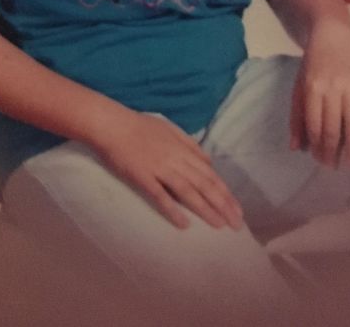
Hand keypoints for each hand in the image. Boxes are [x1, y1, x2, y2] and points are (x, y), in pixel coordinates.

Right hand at [92, 110, 244, 230]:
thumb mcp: (170, 128)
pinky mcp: (142, 177)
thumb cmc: (139, 125)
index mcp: (182, 148)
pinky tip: (184, 224)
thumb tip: (209, 161)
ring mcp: (159, 168)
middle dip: (222, 204)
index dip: (225, 192)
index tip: (237, 209)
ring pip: (187, 191)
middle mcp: (175, 159)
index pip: (209, 173)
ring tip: (219, 225)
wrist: (112, 124)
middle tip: (236, 224)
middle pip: (203, 184)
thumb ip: (190, 144)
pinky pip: (159, 195)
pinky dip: (172, 210)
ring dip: (205, 209)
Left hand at [290, 20, 349, 168]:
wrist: (332, 33)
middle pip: (334, 127)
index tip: (321, 161)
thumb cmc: (314, 64)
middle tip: (336, 167)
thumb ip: (297, 116)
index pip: (315, 125)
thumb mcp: (299, 86)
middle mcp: (332, 86)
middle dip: (334, 151)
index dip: (318, 147)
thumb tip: (296, 148)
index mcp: (312, 88)